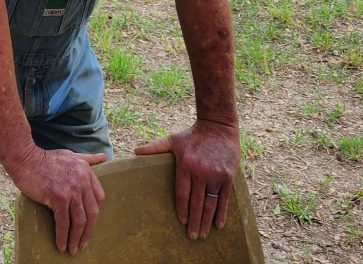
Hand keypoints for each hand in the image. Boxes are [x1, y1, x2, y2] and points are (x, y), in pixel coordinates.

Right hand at [6, 145, 106, 254]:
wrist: (26, 158)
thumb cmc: (46, 158)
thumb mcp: (70, 155)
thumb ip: (88, 159)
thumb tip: (104, 157)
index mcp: (86, 172)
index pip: (99, 197)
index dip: (95, 213)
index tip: (89, 224)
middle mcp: (82, 181)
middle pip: (92, 212)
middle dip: (88, 232)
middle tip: (83, 244)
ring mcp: (71, 189)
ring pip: (79, 220)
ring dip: (76, 238)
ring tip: (72, 249)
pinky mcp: (58, 197)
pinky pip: (63, 222)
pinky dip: (63, 236)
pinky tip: (61, 245)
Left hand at [134, 118, 239, 239]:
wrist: (218, 126)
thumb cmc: (192, 135)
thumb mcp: (172, 140)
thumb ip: (155, 147)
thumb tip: (135, 151)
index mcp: (185, 165)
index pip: (182, 193)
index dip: (182, 208)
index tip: (182, 221)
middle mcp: (200, 172)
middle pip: (196, 202)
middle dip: (195, 221)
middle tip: (192, 237)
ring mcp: (215, 174)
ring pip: (210, 203)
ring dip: (207, 221)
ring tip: (203, 235)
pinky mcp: (228, 175)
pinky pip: (224, 198)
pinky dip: (222, 213)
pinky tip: (218, 225)